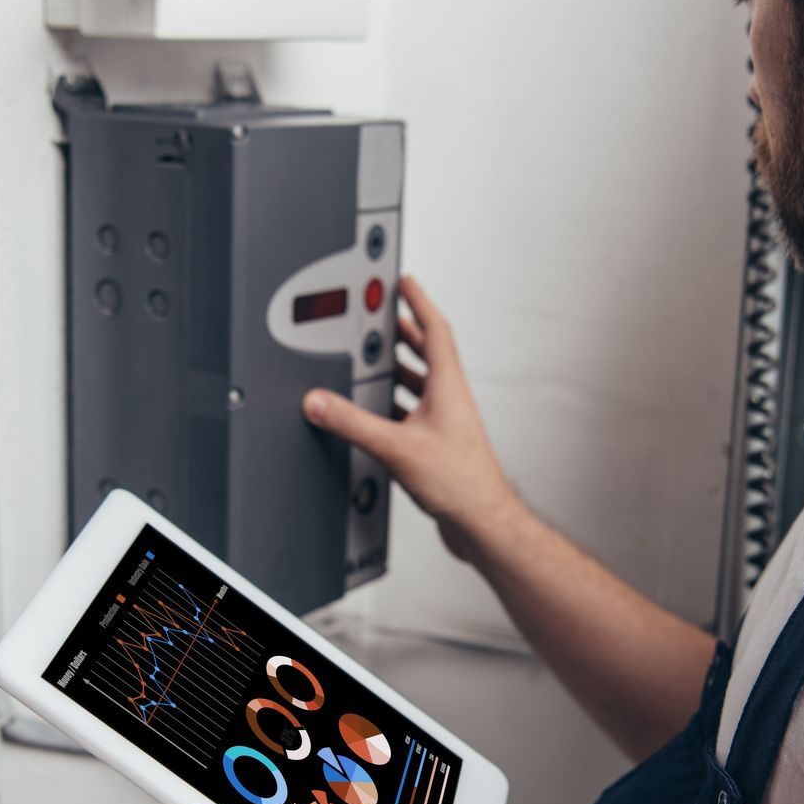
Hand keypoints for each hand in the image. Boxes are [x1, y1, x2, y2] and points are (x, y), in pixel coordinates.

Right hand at [304, 276, 520, 559]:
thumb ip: (353, 423)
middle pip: (427, 352)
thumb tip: (321, 403)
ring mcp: (447, 422)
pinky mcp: (440, 445)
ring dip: (401, 367)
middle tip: (384, 313)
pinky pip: (416, 412)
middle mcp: (451, 400)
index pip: (435, 330)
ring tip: (378, 357)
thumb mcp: (395, 448)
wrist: (482, 522)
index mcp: (448, 386)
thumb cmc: (461, 483)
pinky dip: (398, 403)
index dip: (419, 302)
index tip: (406, 281)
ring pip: (422, 383)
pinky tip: (381, 412)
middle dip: (404, 330)